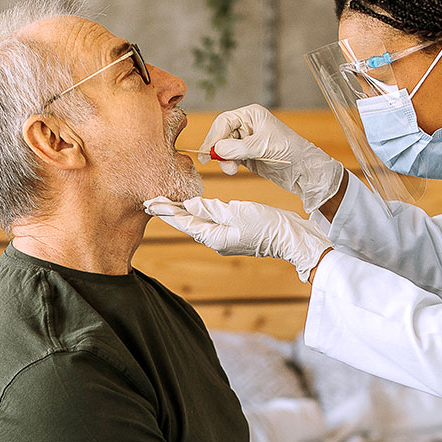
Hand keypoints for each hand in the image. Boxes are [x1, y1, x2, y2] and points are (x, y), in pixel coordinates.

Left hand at [146, 197, 333, 281]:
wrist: (292, 239)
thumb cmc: (268, 226)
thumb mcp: (238, 212)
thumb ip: (212, 208)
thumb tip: (189, 204)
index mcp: (214, 236)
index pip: (184, 221)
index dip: (166, 211)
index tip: (149, 202)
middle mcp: (216, 240)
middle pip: (187, 223)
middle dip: (169, 212)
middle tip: (150, 201)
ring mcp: (225, 238)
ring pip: (198, 223)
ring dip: (182, 212)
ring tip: (167, 203)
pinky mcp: (235, 233)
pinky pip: (211, 222)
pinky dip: (199, 213)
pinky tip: (195, 207)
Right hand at [198, 104, 344, 214]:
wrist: (303, 169)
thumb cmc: (289, 150)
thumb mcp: (262, 147)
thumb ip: (238, 148)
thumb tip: (216, 149)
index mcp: (251, 115)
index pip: (224, 121)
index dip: (214, 136)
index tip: (208, 151)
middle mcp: (247, 126)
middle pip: (221, 135)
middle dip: (219, 150)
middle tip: (219, 163)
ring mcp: (246, 141)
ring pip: (224, 148)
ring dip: (224, 160)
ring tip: (232, 169)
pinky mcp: (246, 155)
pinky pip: (230, 158)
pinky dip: (229, 164)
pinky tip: (234, 169)